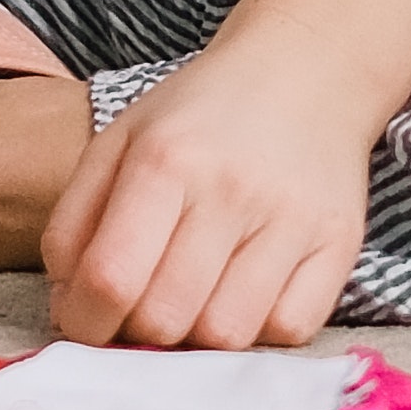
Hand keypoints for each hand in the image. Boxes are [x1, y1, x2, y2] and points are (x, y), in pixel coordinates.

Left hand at [35, 14, 389, 350]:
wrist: (304, 73)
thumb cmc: (199, 117)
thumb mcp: (119, 143)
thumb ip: (75, 225)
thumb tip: (69, 310)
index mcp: (164, 159)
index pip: (110, 278)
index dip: (84, 322)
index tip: (85, 321)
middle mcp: (230, 191)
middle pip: (165, 319)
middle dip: (138, 330)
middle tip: (143, 303)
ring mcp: (292, 221)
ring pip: (226, 336)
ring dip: (199, 334)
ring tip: (195, 296)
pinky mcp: (340, 245)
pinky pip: (290, 332)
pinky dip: (260, 330)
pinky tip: (246, 294)